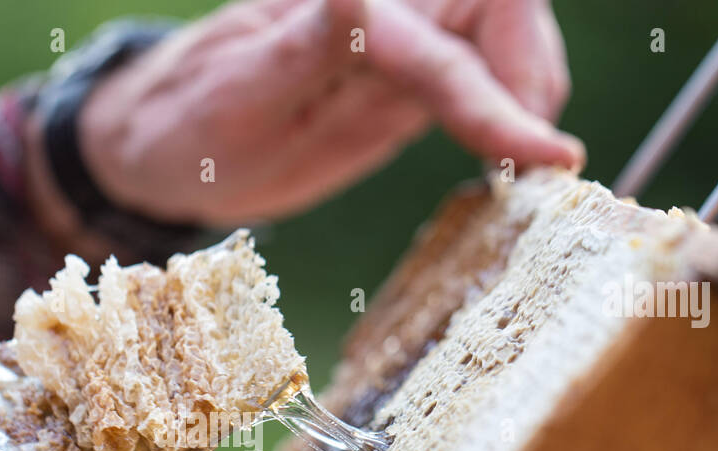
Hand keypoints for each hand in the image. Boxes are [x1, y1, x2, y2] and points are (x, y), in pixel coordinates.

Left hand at [78, 0, 583, 224]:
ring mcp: (398, 36)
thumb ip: (310, 44)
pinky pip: (478, 73)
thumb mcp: (238, 94)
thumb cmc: (188, 123)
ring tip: (526, 166)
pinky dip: (508, 111)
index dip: (503, 96)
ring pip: (504, 40)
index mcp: (345, 9)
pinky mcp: (403, 71)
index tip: (551, 157)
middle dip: (531, 80)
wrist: (166, 142)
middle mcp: (380, 9)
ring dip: (529, 95)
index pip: (446, 41)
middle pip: (502, 12)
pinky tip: (506, 157)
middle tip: (532, 168)